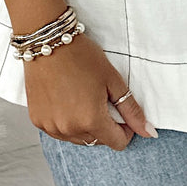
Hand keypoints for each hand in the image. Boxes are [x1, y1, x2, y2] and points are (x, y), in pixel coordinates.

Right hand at [26, 32, 155, 149]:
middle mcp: (69, 128)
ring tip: (82, 99)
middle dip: (104, 126)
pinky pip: (59, 132)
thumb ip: (132, 110)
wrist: (48, 42)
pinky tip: (66, 101)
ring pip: (78, 139)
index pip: (117, 143)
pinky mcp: (37, 121)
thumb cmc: (81, 57)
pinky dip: (66, 122)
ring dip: (84, 126)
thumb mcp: (113, 81)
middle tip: (100, 100)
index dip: (124, 130)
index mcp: (91, 120)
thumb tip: (149, 133)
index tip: (120, 113)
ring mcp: (51, 126)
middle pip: (97, 141)